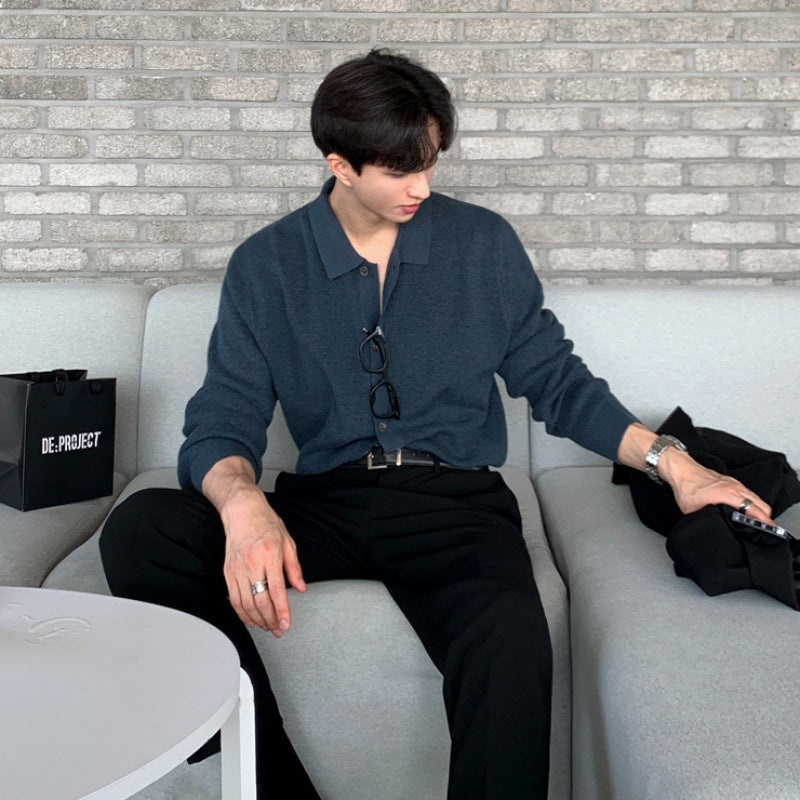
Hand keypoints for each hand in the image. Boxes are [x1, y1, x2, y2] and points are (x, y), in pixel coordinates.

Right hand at [220, 480, 306, 636]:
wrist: (242, 511)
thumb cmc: (265, 523)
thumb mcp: (288, 541)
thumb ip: (294, 567)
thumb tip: (301, 587)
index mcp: (270, 555)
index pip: (276, 590)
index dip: (281, 611)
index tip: (286, 624)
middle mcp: (252, 563)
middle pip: (259, 601)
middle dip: (270, 620)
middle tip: (278, 629)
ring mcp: (237, 568)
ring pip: (245, 603)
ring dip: (256, 619)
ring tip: (266, 627)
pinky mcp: (228, 571)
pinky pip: (233, 598)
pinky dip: (241, 612)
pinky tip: (249, 618)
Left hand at [659, 446, 774, 523]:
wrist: (682, 470)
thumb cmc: (686, 487)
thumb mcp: (693, 510)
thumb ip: (706, 519)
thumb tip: (713, 529)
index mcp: (727, 495)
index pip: (753, 509)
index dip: (763, 521)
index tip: (768, 530)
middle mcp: (734, 488)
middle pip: (761, 504)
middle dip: (765, 518)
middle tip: (764, 530)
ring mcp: (734, 483)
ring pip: (756, 498)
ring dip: (760, 510)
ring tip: (759, 522)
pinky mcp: (731, 482)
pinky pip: (749, 493)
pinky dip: (753, 502)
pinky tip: (748, 510)